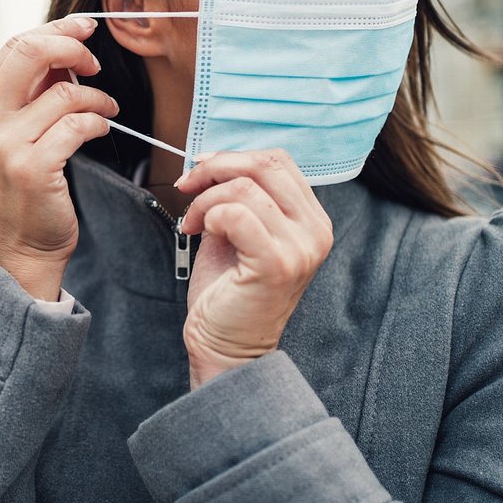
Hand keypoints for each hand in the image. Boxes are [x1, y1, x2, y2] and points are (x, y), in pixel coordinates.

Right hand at [0, 16, 118, 299]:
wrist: (19, 244)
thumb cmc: (23, 183)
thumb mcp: (14, 129)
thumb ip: (30, 89)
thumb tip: (69, 46)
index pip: (15, 44)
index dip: (56, 29)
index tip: (86, 28)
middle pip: (31, 51)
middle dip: (73, 46)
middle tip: (95, 63)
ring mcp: (2, 143)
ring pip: (64, 92)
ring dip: (96, 97)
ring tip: (106, 109)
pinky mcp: (30, 166)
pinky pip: (78, 124)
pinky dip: (98, 122)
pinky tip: (100, 129)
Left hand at [176, 150, 333, 386]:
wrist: (227, 346)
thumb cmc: (230, 292)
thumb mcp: (239, 231)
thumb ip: (240, 195)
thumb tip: (213, 160)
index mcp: (311, 219)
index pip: (278, 161)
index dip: (233, 156)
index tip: (200, 170)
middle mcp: (315, 231)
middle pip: (266, 164)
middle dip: (215, 169)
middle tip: (188, 187)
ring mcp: (300, 248)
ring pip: (245, 188)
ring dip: (205, 199)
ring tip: (193, 223)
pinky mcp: (276, 264)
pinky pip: (236, 214)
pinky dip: (210, 216)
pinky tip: (202, 234)